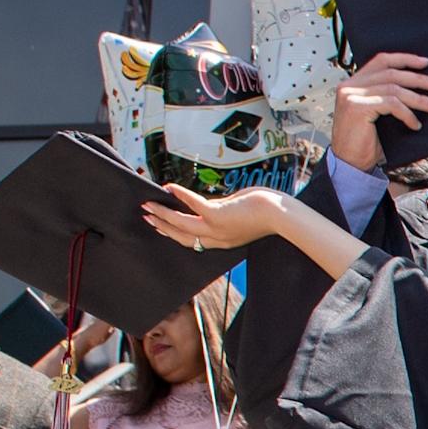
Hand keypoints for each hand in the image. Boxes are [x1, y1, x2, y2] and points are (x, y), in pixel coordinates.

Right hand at [143, 180, 295, 253]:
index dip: (172, 233)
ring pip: (181, 224)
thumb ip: (221, 212)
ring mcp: (216, 229)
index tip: (158, 225)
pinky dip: (180, 195)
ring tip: (148, 203)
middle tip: (145, 214)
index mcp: (222, 241)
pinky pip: (193, 204)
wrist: (282, 215)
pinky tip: (169, 187)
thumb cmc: (266, 212)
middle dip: (161, 225)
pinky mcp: (219, 216)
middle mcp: (217, 239)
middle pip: (181, 235)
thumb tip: (208, 204)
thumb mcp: (238, 215)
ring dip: (163, 213)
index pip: (191, 241)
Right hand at [331, 51, 427, 171]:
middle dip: (418, 79)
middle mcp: (350, 86)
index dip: (404, 59)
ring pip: (393, 88)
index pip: (381, 61)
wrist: (350, 163)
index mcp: (354, 83)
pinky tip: (415, 124)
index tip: (424, 62)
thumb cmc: (364, 143)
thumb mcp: (378, 115)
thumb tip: (420, 92)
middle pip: (391, 73)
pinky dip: (407, 113)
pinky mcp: (357, 107)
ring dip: (418, 98)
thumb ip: (388, 99)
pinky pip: (390, 104)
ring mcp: (351, 95)